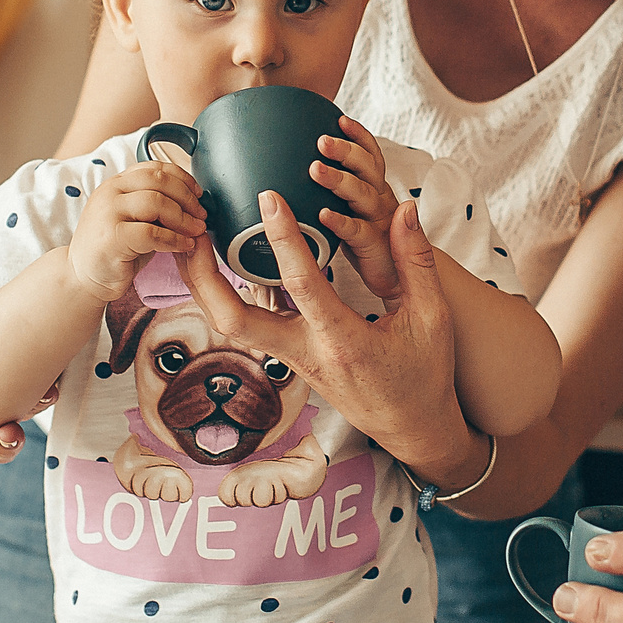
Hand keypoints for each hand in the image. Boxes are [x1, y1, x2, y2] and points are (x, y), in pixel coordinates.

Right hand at [69, 162, 206, 300]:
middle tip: (202, 215)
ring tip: (196, 231)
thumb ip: (154, 203)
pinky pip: (152, 233)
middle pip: (159, 180)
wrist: (82, 277)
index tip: (198, 193)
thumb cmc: (115, 249)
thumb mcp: (134, 219)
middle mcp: (110, 191)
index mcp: (116, 183)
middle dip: (187, 197)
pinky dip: (174, 239)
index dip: (182, 178)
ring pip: (156, 203)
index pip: (154, 167)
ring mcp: (108, 212)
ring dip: (183, 218)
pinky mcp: (111, 237)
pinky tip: (185, 246)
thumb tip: (192, 200)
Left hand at [178, 192, 472, 475]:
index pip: (302, 285)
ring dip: (203, 283)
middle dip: (204, 275)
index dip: (283, 238)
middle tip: (193, 228)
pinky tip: (218, 260)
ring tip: (191, 237)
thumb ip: (417, 261)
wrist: (410, 425)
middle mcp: (304, 352)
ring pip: (228, 324)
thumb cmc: (423, 374)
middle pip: (232, 320)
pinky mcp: (286, 355)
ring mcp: (289, 357)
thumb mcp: (431, 317)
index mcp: (342, 341)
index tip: (269, 197)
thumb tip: (406, 209)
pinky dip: (224, 291)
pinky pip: (246, 322)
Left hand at [313, 115, 399, 298]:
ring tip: (316, 169)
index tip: (340, 118)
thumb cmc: (370, 247)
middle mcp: (380, 201)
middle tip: (322, 140)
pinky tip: (324, 214)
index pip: (371, 156)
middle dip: (346, 151)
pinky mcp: (376, 249)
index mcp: (375, 190)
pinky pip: (358, 232)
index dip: (359, 137)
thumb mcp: (355, 214)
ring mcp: (380, 223)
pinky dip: (341, 222)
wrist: (399, 284)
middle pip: (367, 168)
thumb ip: (340, 194)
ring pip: (362, 195)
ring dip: (341, 180)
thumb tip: (303, 173)